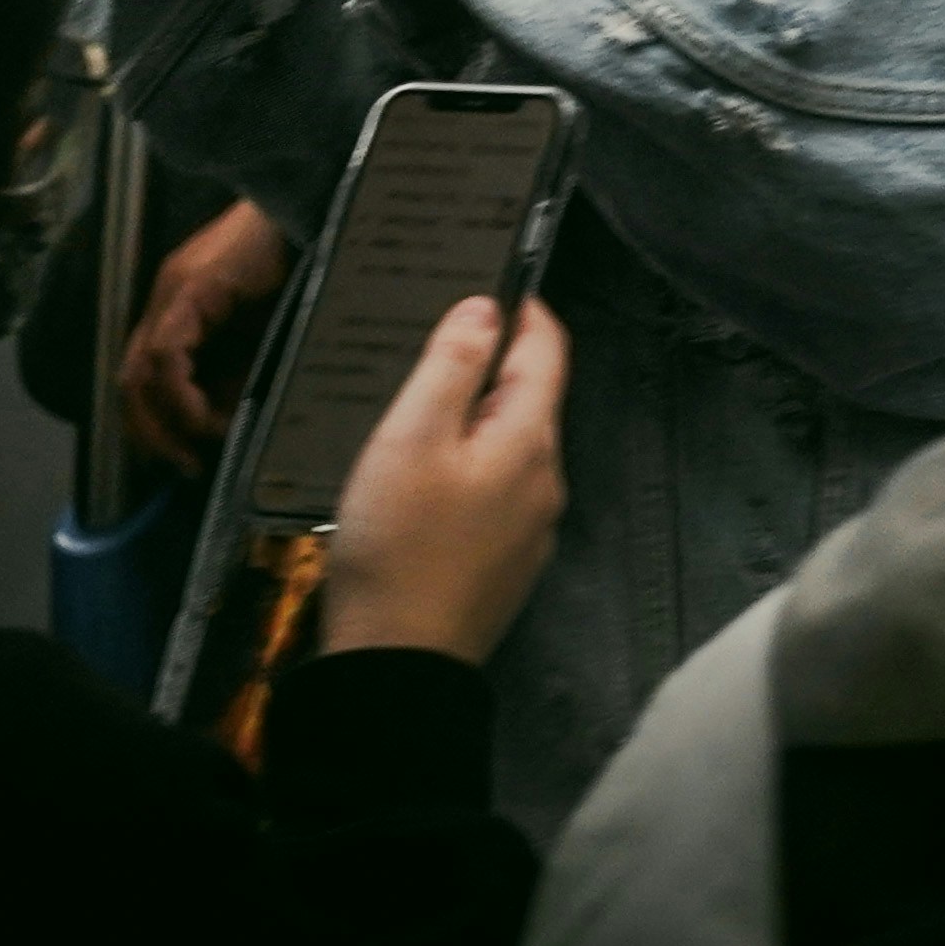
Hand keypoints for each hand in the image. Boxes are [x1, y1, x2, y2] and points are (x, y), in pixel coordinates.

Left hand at [116, 195, 294, 466]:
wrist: (316, 200)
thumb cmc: (303, 261)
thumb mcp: (267, 333)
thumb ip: (243, 372)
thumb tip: (231, 427)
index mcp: (181, 309)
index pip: (142, 377)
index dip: (155, 425)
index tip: (190, 456)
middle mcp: (166, 300)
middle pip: (129, 380)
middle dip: (151, 433)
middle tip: (186, 464)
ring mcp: (173, 291)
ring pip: (138, 372)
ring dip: (165, 420)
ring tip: (200, 447)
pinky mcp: (191, 288)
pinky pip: (165, 355)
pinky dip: (180, 395)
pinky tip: (210, 417)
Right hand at [315, 294, 573, 663]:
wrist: (396, 665)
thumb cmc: (398, 544)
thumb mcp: (411, 438)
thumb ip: (451, 367)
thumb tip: (486, 308)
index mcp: (530, 441)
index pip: (548, 350)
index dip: (522, 309)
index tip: (485, 280)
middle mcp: (545, 481)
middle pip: (530, 399)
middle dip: (491, 363)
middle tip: (431, 338)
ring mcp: (530, 529)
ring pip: (510, 448)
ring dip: (474, 419)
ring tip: (416, 404)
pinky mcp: (504, 564)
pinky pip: (494, 492)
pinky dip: (467, 467)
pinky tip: (420, 477)